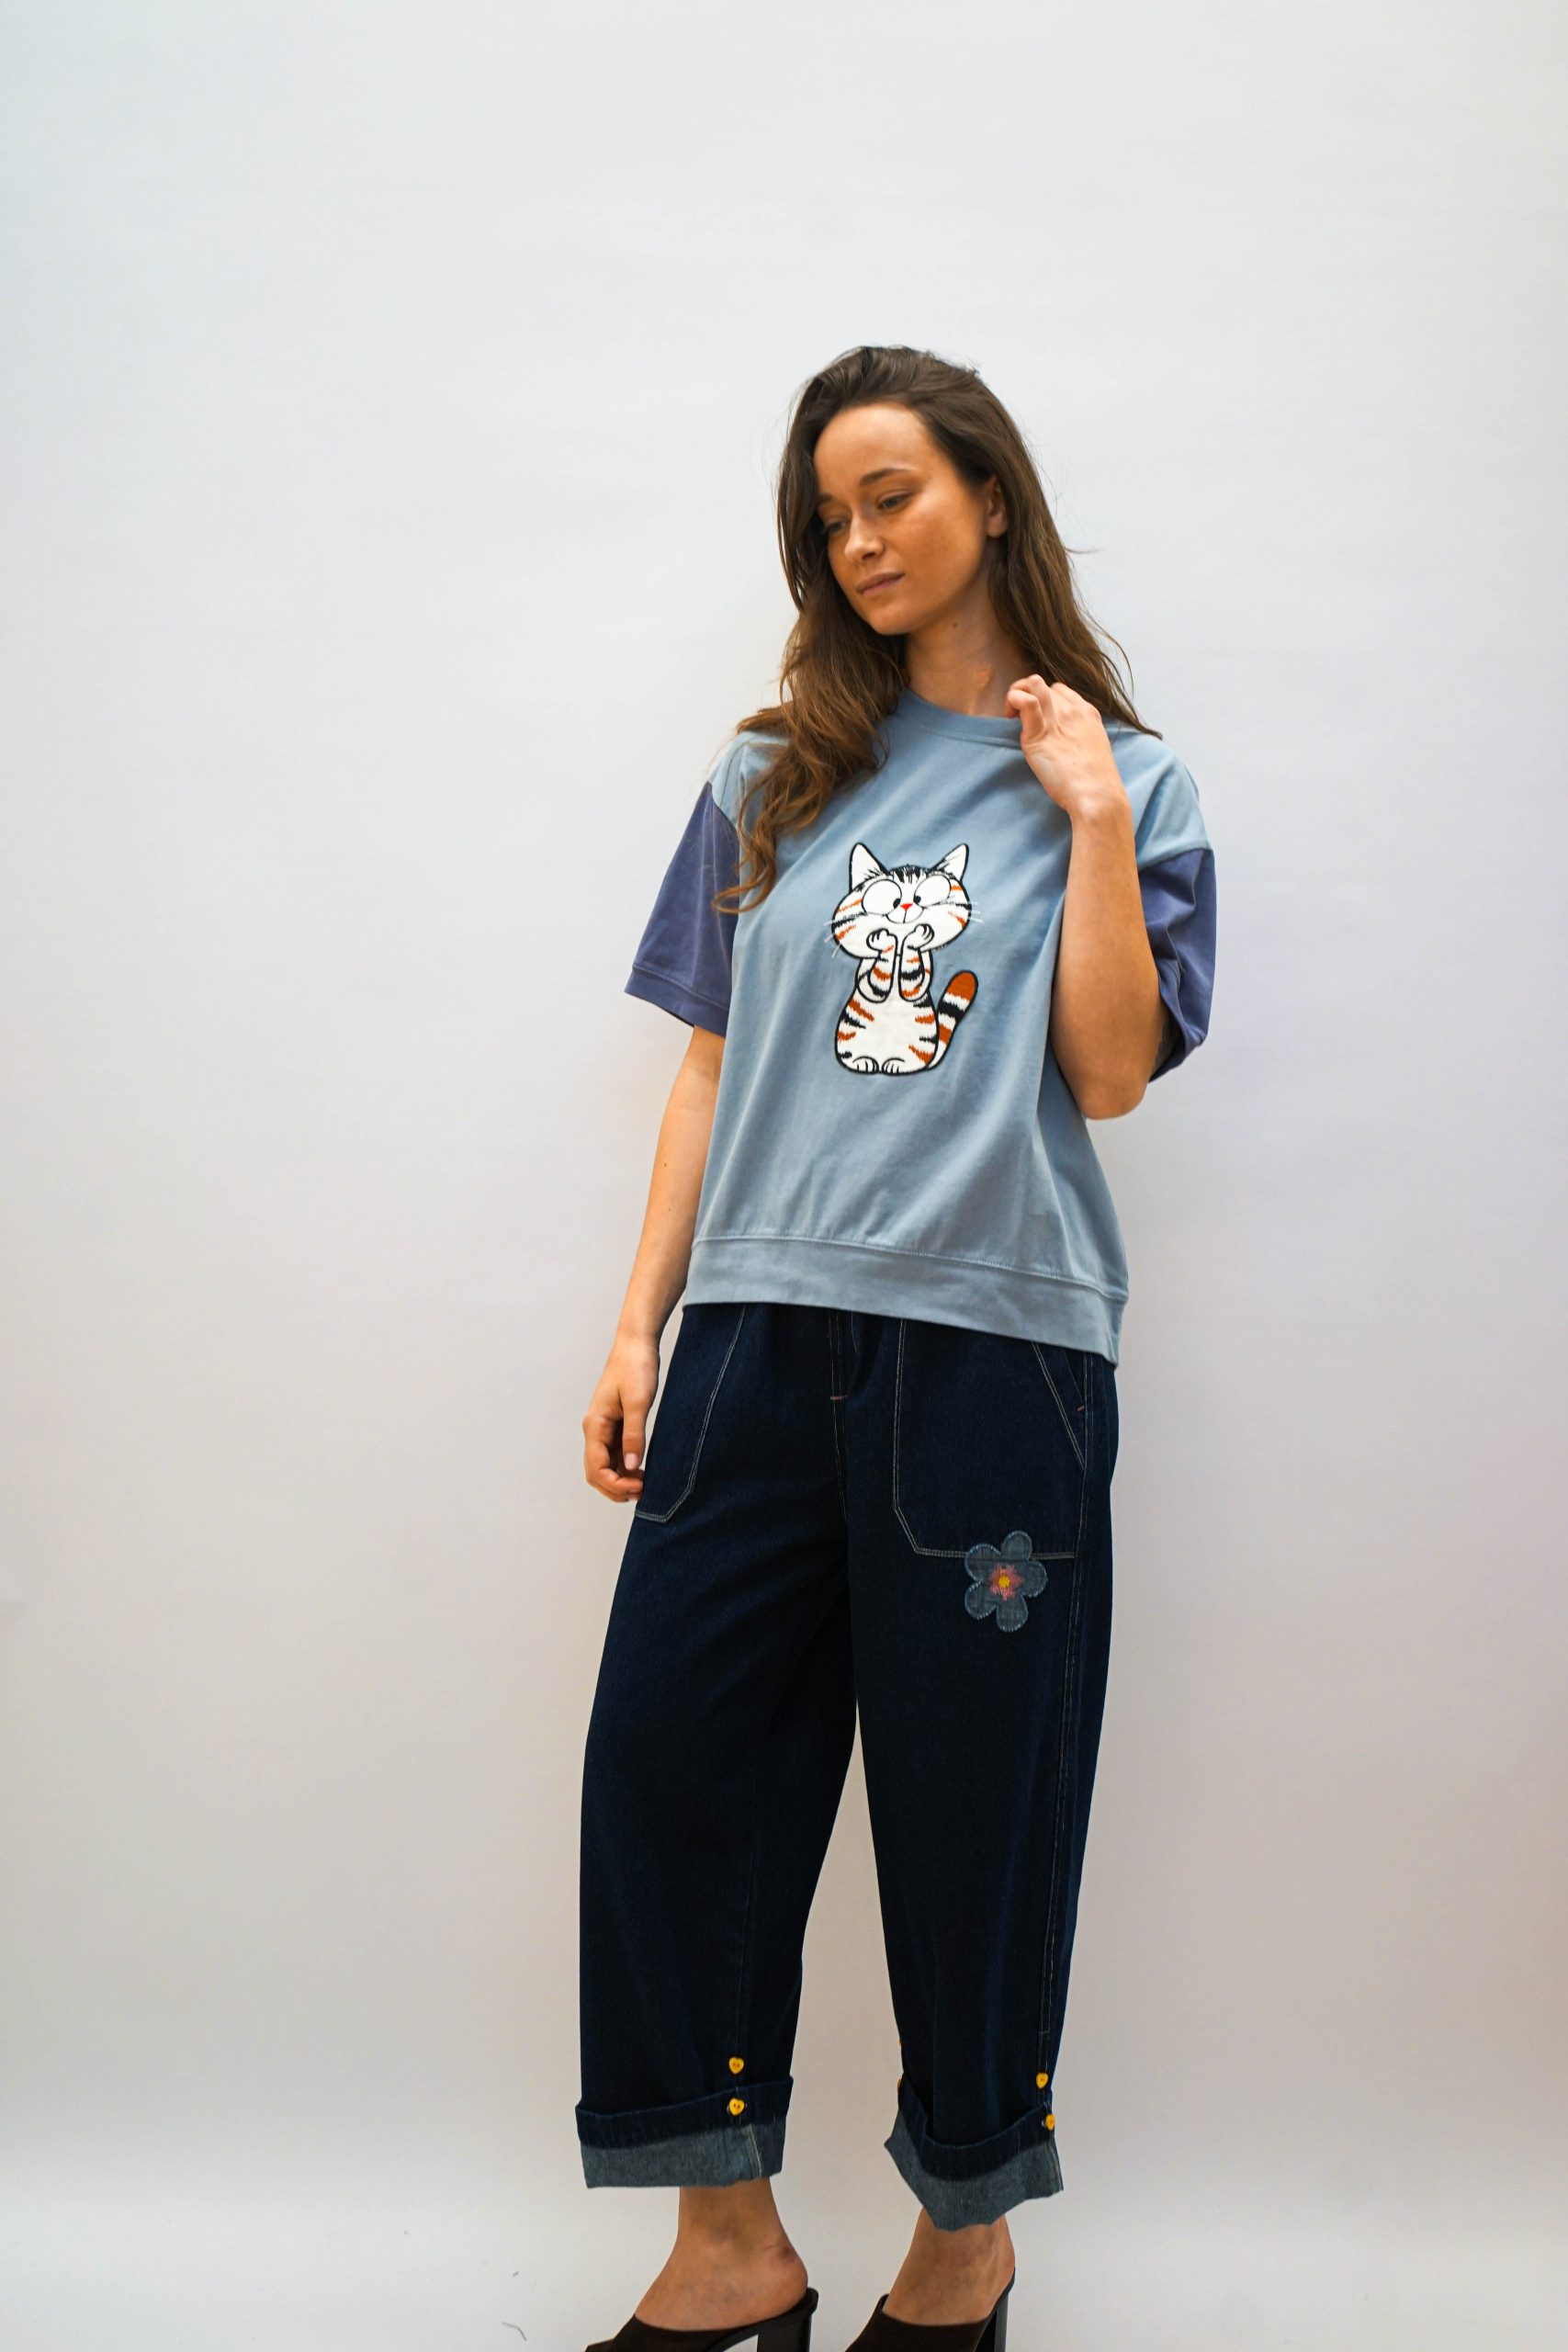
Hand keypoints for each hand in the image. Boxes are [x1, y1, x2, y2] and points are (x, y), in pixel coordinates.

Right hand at [582, 1329, 660, 1502]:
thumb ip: (634, 1435)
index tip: (639, 1488)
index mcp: (595, 1425)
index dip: (615, 1485)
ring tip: (645, 1484)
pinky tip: (642, 1470)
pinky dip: (625, 1468)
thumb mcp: (639, 1402)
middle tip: (642, 1493)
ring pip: (605, 1466)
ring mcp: (604, 1428)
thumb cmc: (635, 1367)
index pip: (596, 1468)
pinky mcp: (615, 1425)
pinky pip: (615, 1454)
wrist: (636, 1344)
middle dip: (615, 1488)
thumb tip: (631, 1466)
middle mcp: (595, 1429)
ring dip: (621, 1480)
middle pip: (596, 1472)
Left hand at [1005, 675, 1124, 821]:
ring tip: (1012, 714)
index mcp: (1087, 714)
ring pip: (1033, 683)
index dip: (1045, 699)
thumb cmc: (1095, 783)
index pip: (1061, 690)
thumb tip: (1062, 744)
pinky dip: (1013, 701)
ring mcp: (1057, 719)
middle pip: (1044, 685)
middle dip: (1028, 695)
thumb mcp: (1091, 751)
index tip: (1038, 718)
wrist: (1098, 795)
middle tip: (1020, 719)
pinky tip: (1010, 717)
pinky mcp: (1041, 732)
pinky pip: (1025, 701)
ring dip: (1017, 692)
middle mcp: (1073, 710)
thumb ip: (1077, 740)